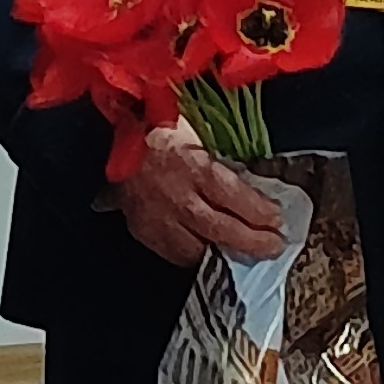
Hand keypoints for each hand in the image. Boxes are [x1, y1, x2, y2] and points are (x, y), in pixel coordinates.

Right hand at [109, 120, 287, 269]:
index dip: (260, 211)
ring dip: (226, 254)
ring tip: (246, 255)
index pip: (236, 197)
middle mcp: (178, 198)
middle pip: (223, 229)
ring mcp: (159, 219)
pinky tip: (210, 254)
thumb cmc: (154, 126)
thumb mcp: (193, 128)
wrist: (105, 139)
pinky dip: (196, 256)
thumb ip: (219, 150)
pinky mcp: (144, 231)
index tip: (278, 218)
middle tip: (274, 246)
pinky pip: (175, 254)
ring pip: (200, 249)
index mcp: (194, 167)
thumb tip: (251, 168)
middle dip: (254, 242)